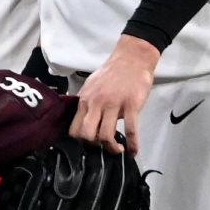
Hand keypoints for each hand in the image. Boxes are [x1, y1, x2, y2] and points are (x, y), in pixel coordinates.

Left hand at [69, 35, 159, 155]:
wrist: (132, 58)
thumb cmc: (113, 72)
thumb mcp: (92, 85)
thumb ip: (87, 102)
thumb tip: (84, 119)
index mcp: (85, 99)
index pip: (75, 128)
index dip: (81, 141)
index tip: (90, 143)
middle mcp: (96, 103)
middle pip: (87, 134)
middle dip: (94, 146)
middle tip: (102, 146)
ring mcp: (114, 104)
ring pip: (106, 135)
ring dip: (112, 148)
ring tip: (118, 150)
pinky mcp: (131, 105)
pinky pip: (130, 130)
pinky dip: (132, 145)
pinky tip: (134, 152)